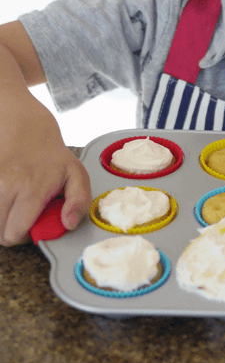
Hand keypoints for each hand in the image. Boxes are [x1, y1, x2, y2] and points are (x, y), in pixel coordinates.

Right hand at [0, 90, 90, 245]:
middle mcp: (6, 186)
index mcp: (31, 188)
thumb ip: (79, 201)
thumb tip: (68, 224)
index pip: (15, 233)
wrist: (24, 128)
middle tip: (25, 214)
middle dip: (12, 229)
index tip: (35, 223)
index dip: (26, 234)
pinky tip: (6, 199)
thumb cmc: (51, 156)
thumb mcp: (77, 174)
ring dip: (1, 219)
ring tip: (15, 205)